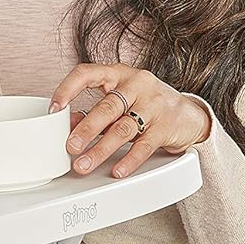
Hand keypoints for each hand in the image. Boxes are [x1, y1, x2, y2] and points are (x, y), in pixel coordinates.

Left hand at [49, 66, 211, 178]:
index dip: (68, 88)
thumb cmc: (148, 104)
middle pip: (107, 107)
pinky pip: (144, 145)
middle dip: (86, 129)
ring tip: (85, 163)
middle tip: (70, 145)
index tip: (55, 107)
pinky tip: (117, 170)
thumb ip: (96, 111)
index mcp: (119, 74)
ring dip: (101, 149)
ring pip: (123, 128)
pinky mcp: (166, 125)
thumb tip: (69, 123)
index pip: (88, 73)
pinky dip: (129, 160)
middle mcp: (137, 85)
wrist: (189, 115)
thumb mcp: (121, 101)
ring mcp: (154, 104)